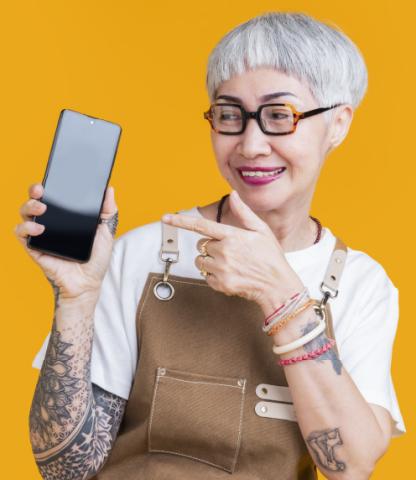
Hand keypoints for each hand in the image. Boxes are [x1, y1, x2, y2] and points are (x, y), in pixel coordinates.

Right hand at [14, 182, 118, 301]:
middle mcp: (51, 222)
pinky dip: (26, 228)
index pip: (54, 195)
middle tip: (42, 189)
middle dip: (35, 190)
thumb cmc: (96, 258)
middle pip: (35, 200)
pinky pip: (21, 234)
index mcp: (66, 216)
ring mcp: (41, 234)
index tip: (54, 176)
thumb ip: (107, 211)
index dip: (51, 183)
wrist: (88, 283)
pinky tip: (40, 228)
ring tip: (42, 208)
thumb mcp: (106, 231)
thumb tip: (109, 189)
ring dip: (29, 206)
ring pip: (24, 213)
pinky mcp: (34, 248)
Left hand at [162, 190, 303, 314]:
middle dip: (211, 247)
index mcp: (232, 236)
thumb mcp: (261, 230)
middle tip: (230, 252)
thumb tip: (233, 195)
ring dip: (210, 262)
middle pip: (201, 245)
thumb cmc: (271, 257)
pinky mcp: (221, 284)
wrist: (278, 286)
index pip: (200, 226)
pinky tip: (231, 275)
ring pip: (201, 261)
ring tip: (230, 264)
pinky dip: (214, 276)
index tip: (165, 217)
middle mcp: (224, 252)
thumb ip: (244, 213)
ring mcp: (221, 269)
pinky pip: (206, 277)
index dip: (180, 221)